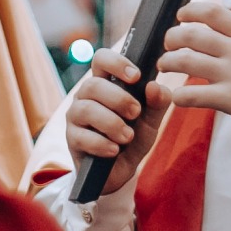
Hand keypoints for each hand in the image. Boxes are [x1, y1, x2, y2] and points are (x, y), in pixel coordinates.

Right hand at [62, 49, 165, 194]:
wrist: (120, 171)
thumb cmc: (133, 137)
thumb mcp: (151, 121)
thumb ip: (158, 103)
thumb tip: (155, 86)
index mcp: (105, 84)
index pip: (101, 59)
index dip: (116, 62)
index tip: (136, 76)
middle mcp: (86, 96)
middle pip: (92, 84)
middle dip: (118, 98)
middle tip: (136, 112)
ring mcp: (75, 117)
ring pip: (85, 109)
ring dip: (111, 122)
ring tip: (128, 136)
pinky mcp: (72, 139)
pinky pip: (81, 136)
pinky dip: (102, 143)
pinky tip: (114, 150)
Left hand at [156, 4, 230, 148]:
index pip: (214, 12)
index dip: (191, 10)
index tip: (181, 16)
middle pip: (193, 34)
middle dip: (172, 38)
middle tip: (167, 45)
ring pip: (187, 61)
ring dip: (169, 63)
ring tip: (165, 67)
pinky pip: (193, 95)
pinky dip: (178, 97)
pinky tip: (176, 99)